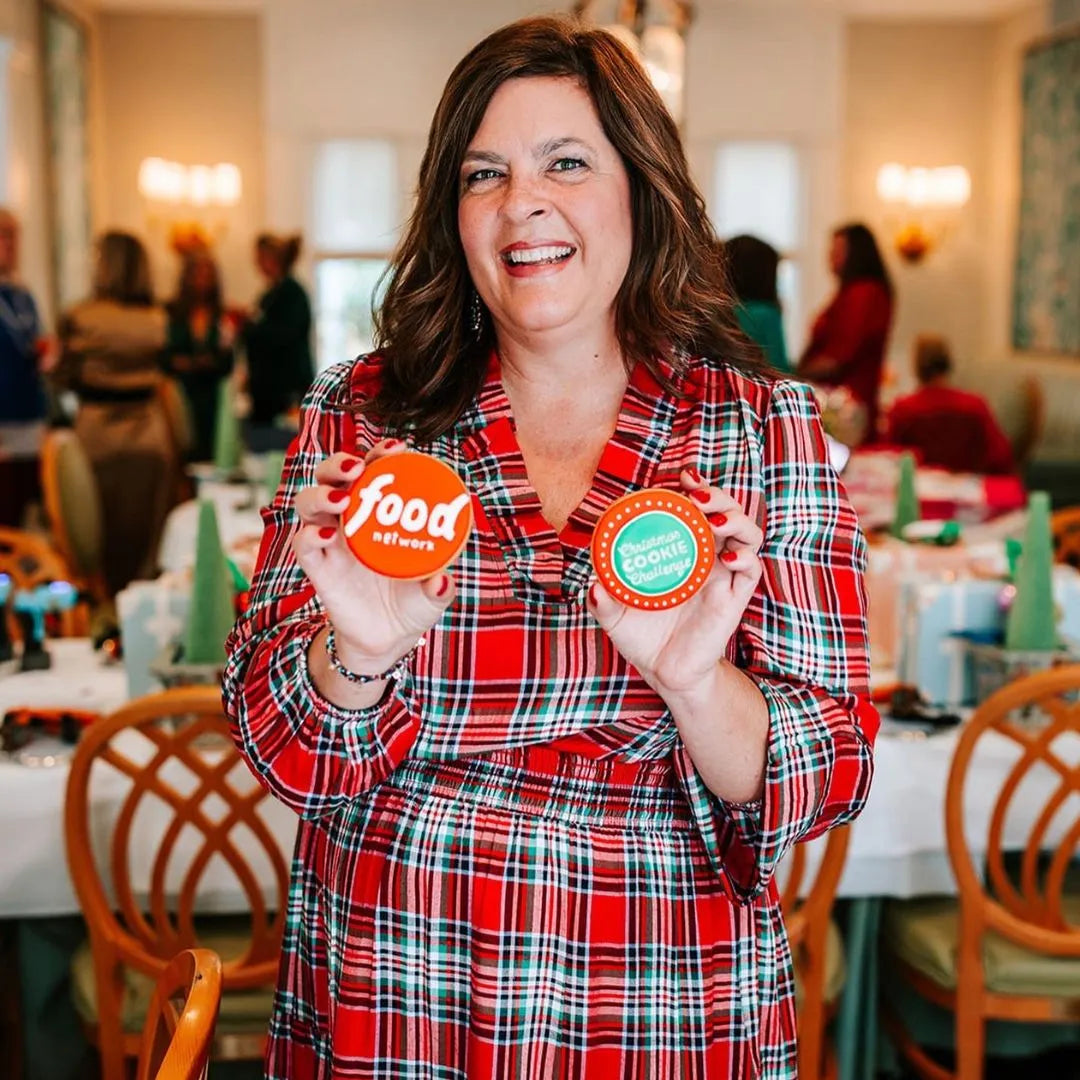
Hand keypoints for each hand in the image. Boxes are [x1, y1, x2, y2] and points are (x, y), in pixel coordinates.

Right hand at [292, 440, 455, 673]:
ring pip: (309, 501)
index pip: (373, 471)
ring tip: (341, 498)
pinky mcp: (317, 567)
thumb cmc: (412, 603)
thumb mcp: (432, 594)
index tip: (397, 447)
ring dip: (321, 493)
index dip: (380, 454)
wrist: (386, 640)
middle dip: (341, 462)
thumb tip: (442, 581)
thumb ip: (439, 588)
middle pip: (332, 475)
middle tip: (360, 467)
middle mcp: (350, 519)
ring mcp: (330, 541)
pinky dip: (310, 535)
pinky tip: (327, 534)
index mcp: (379, 513)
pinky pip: (304, 544)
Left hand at [587, 469, 763, 695]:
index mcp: (680, 551)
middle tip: (696, 492)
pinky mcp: (734, 598)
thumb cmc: (641, 636)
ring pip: (745, 535)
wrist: (664, 673)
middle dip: (715, 495)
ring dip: (735, 518)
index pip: (692, 510)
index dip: (691, 489)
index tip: (679, 478)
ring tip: (715, 519)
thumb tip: (592, 586)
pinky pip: (750, 572)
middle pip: (723, 512)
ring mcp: (723, 576)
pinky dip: (746, 559)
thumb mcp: (614, 615)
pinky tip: (729, 558)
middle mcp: (705, 557)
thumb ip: (602, 600)